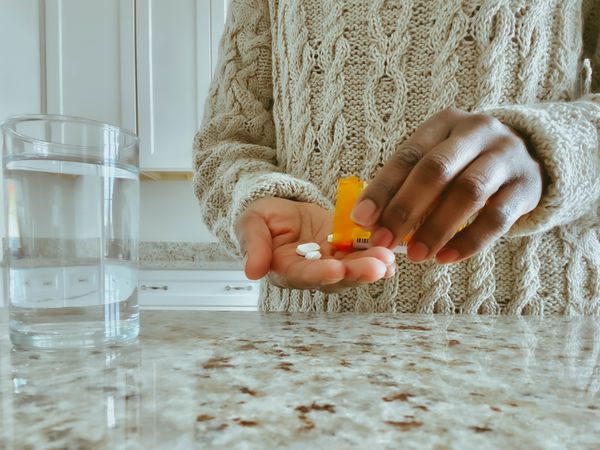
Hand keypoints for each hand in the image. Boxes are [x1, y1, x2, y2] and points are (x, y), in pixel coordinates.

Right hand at [236, 198, 395, 292]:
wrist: (281, 210)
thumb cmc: (263, 218)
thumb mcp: (251, 224)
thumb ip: (254, 244)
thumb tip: (252, 272)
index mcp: (287, 270)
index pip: (304, 275)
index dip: (320, 274)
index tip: (336, 269)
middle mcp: (313, 272)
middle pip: (337, 278)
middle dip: (357, 273)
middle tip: (376, 267)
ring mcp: (333, 262)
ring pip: (355, 269)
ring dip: (373, 265)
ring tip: (389, 259)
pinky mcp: (347, 249)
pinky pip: (364, 254)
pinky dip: (379, 256)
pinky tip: (393, 254)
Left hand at [351, 108, 543, 263]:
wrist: (525, 156)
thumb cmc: (464, 164)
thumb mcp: (437, 160)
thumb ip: (407, 185)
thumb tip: (370, 222)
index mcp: (444, 123)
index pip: (408, 155)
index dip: (383, 189)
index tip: (362, 219)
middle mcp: (476, 132)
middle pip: (436, 170)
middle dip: (405, 209)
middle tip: (384, 241)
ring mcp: (506, 155)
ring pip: (468, 192)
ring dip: (436, 228)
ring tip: (415, 256)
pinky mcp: (527, 185)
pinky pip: (497, 217)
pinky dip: (469, 241)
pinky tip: (446, 258)